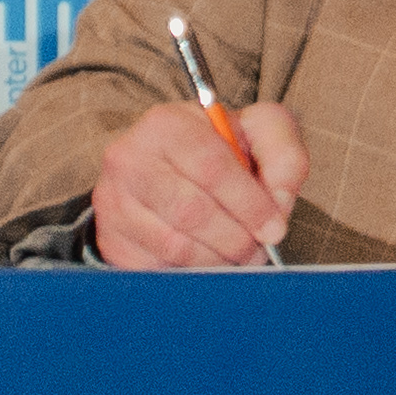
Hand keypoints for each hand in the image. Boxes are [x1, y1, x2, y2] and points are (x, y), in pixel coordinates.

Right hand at [89, 97, 306, 270]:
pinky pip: (158, 268)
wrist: (165, 170)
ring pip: (176, 245)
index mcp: (166, 123)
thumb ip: (284, 156)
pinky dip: (192, 271)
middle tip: (258, 249)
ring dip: (218, 259)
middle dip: (236, 238)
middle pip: (192, 211)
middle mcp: (129, 157)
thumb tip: (279, 202)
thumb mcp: (258, 135)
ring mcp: (113, 200)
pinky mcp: (111, 238)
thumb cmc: (218, 152)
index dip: (249, 203)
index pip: (211, 167)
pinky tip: (207, 260)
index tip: (274, 229)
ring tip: (237, 255)